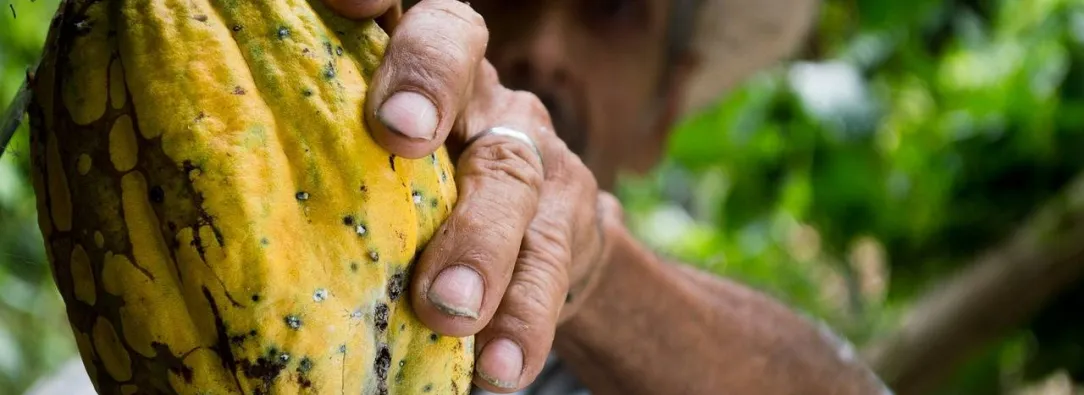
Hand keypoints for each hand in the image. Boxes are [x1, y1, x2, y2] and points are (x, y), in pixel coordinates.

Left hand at [321, 0, 623, 391]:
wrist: (543, 237)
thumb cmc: (421, 195)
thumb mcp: (375, 160)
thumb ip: (326, 148)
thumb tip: (203, 185)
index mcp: (420, 67)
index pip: (407, 14)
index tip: (348, 1)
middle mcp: (477, 92)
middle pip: (462, 66)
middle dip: (430, 90)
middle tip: (402, 137)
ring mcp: (530, 151)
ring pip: (512, 177)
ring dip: (481, 244)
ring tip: (448, 310)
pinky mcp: (570, 222)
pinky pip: (551, 266)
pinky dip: (522, 320)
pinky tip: (496, 368)